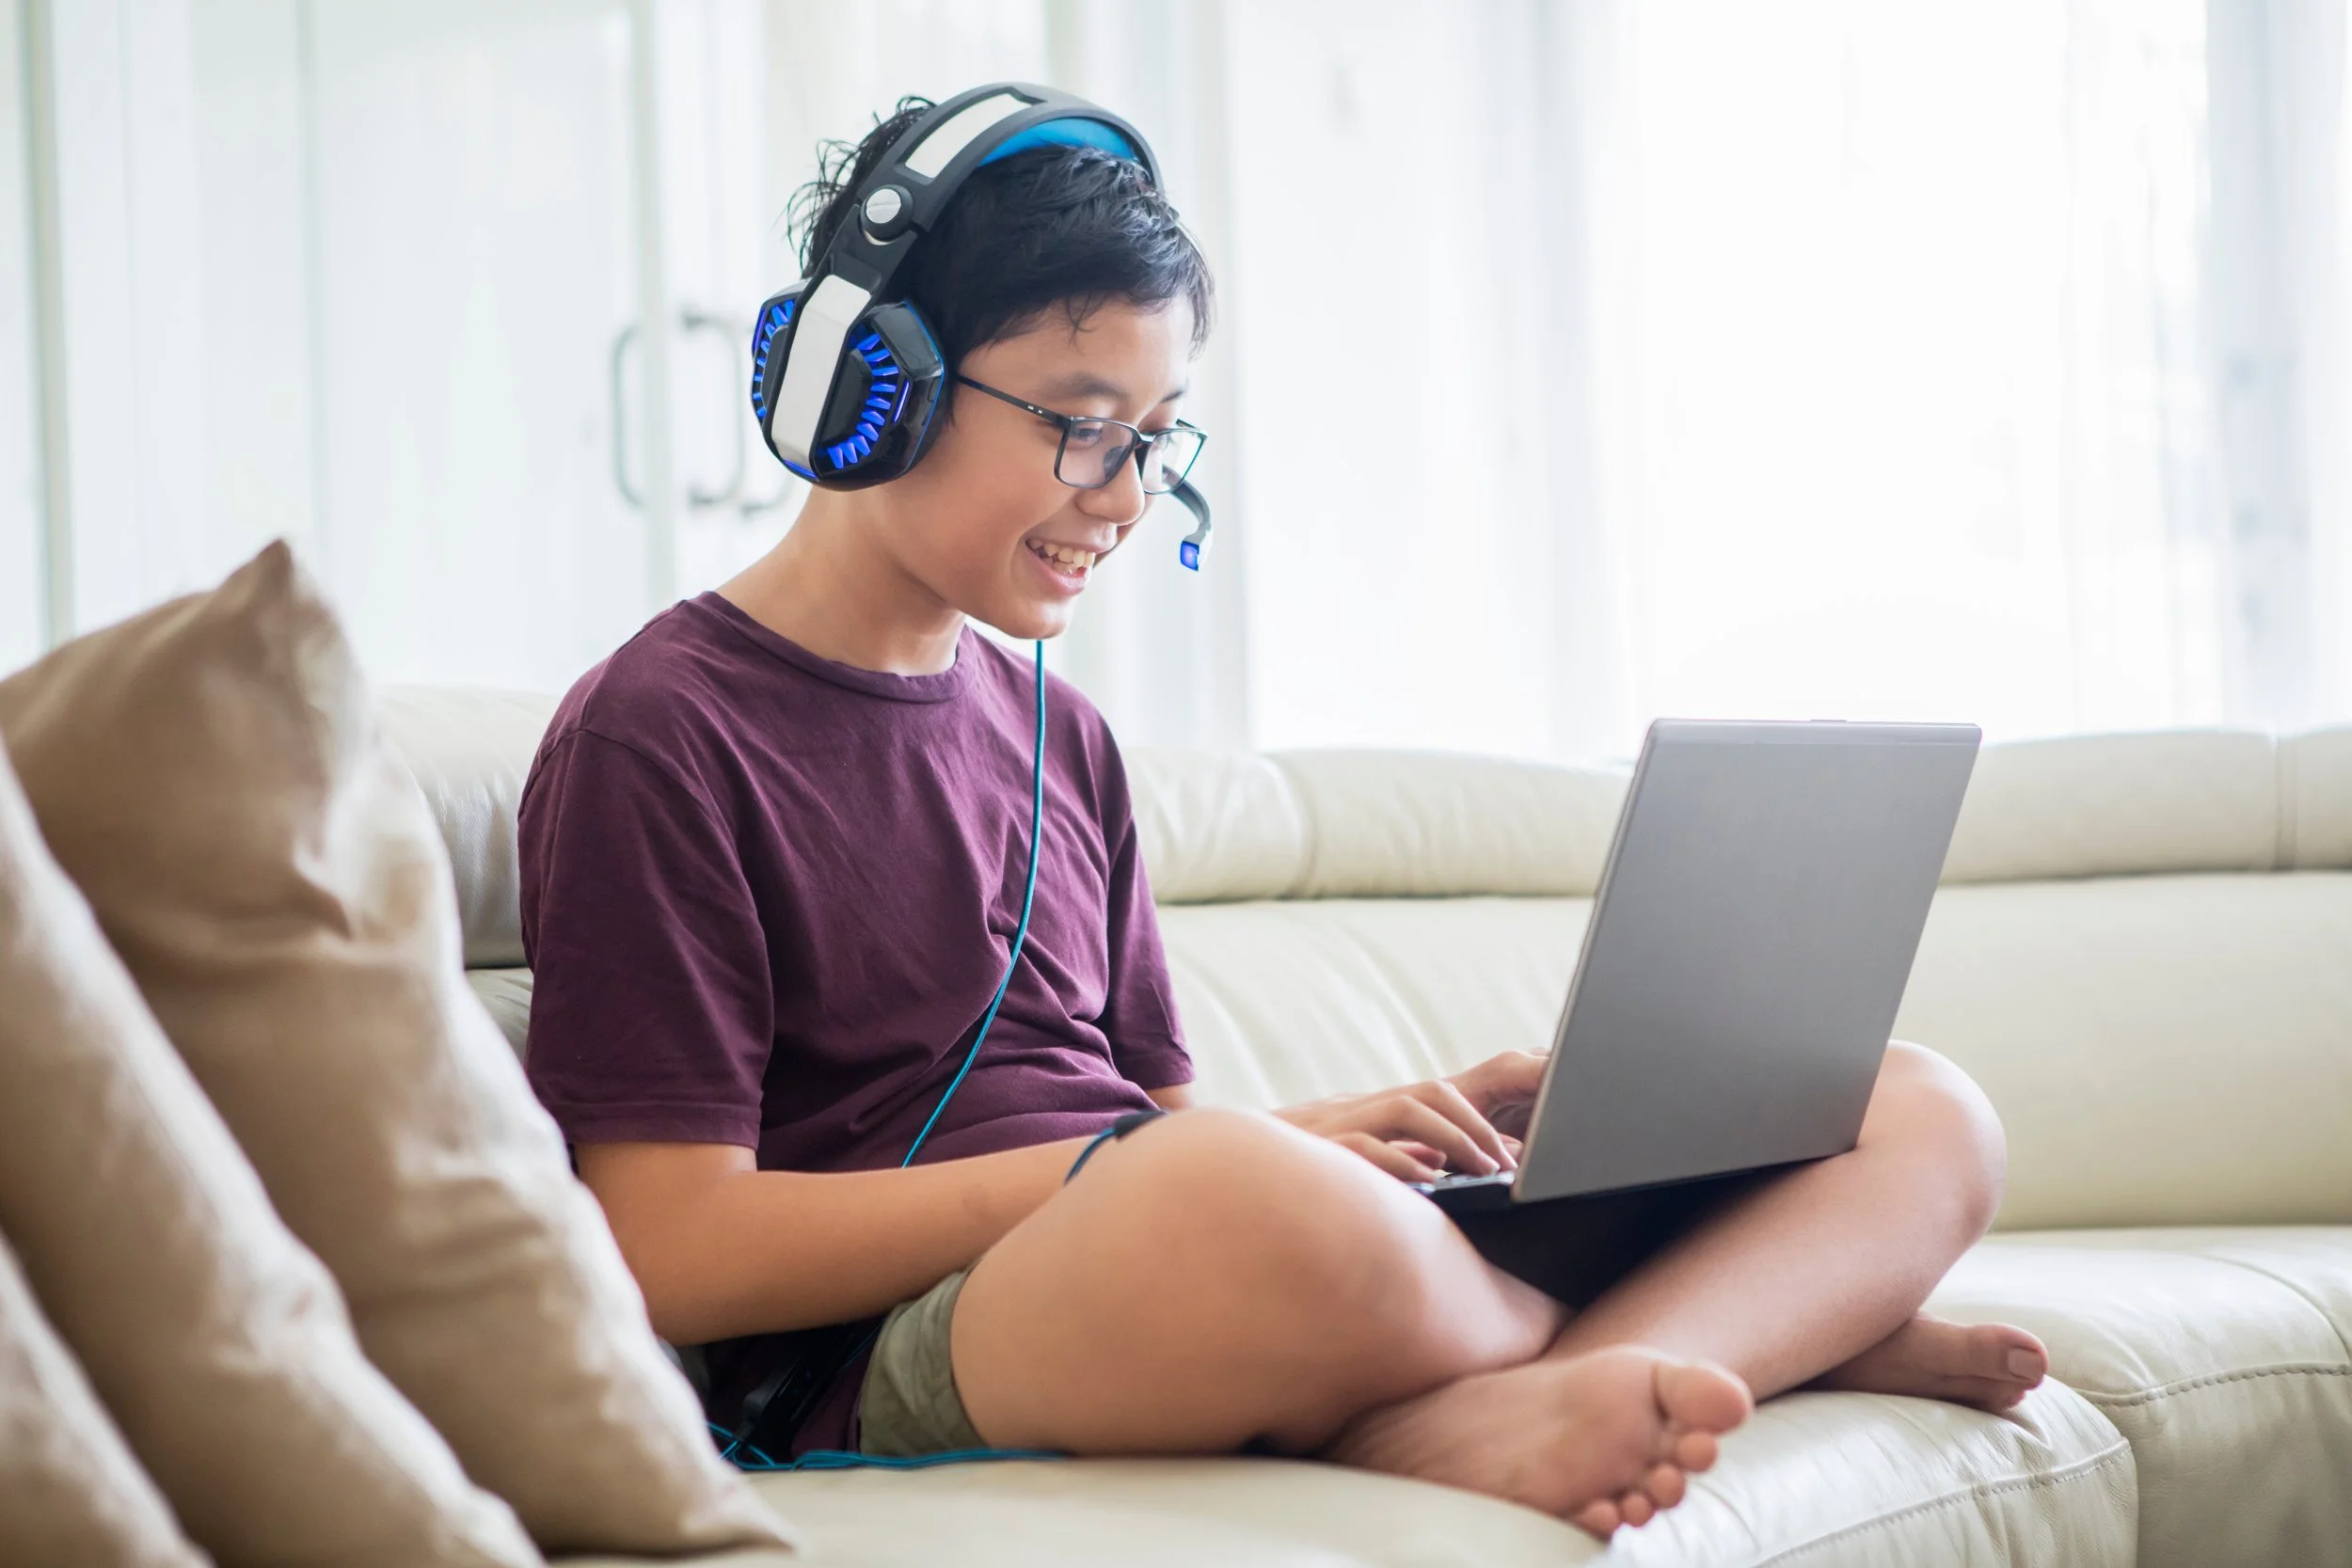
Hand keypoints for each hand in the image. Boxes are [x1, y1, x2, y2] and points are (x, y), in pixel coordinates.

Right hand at [1275, 1052, 1543, 1183]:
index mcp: (1366, 1114)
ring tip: (1483, 1170)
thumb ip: (1393, 1159)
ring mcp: (1333, 1127)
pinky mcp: (1314, 1152)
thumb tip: (1442, 1164)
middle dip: (1475, 1125)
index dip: (1476, 1121)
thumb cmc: (1286, 1178)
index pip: (1433, 1098)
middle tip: (1505, 1164)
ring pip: (1405, 1108)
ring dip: (1453, 1137)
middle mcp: (1354, 1111)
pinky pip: (1363, 1147)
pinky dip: (1400, 1162)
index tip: (1509, 1156)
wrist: (1219, 1176)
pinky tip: (1429, 1182)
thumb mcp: (1349, 1165)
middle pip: (1430, 1094)